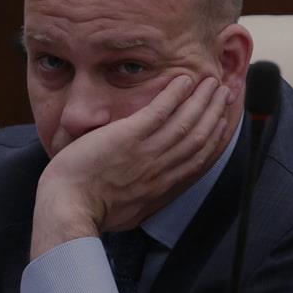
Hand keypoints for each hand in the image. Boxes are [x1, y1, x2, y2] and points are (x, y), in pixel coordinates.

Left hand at [30, 75, 232, 258]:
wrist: (69, 207)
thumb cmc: (88, 211)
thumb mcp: (125, 212)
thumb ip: (140, 200)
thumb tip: (144, 201)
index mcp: (160, 186)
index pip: (197, 159)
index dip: (213, 138)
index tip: (221, 122)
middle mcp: (160, 168)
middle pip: (199, 136)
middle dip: (215, 113)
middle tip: (224, 93)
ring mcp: (145, 151)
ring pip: (186, 121)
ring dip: (202, 99)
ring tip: (211, 81)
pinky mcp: (128, 137)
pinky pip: (159, 111)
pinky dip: (175, 94)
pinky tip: (184, 79)